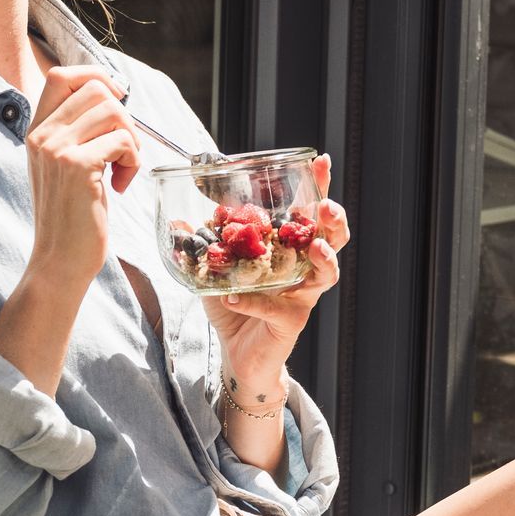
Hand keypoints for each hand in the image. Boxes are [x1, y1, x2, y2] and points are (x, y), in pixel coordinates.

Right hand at [24, 66, 140, 298]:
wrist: (59, 260)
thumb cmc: (69, 215)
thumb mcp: (61, 166)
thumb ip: (75, 132)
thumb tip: (113, 97)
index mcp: (35, 131)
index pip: (61, 75)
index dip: (95, 76)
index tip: (115, 100)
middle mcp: (41, 135)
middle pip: (96, 89)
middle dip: (123, 116)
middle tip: (122, 150)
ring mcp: (56, 149)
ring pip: (113, 111)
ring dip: (131, 139)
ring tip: (122, 169)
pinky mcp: (77, 167)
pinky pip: (122, 140)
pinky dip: (132, 161)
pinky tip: (121, 185)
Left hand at [202, 153, 350, 385]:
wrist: (237, 353)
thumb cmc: (235, 306)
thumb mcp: (214, 272)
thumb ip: (201, 247)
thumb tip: (180, 222)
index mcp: (289, 250)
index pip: (309, 214)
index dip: (318, 188)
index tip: (319, 162)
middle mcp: (303, 270)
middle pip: (333, 240)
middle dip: (334, 220)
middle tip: (326, 207)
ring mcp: (301, 297)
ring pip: (325, 275)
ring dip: (321, 257)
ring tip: (313, 246)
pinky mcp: (290, 322)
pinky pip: (275, 308)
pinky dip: (253, 301)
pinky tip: (233, 296)